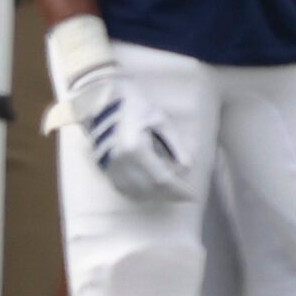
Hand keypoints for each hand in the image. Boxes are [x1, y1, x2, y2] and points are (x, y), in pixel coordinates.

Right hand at [43, 16, 192, 202]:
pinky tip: (152, 190)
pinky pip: (122, 188)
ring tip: (172, 193)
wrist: (104, 98)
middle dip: (169, 195)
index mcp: (135, 148)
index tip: (192, 195)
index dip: (178, 190)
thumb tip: (187, 167)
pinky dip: (139, 193)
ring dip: (155, 196)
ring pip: (134, 192)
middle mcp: (120, 161)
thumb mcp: (161, 121)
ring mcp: (109, 165)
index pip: (161, 179)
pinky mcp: (103, 166)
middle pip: (149, 189)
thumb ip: (174, 145)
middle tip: (186, 195)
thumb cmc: (136, 105)